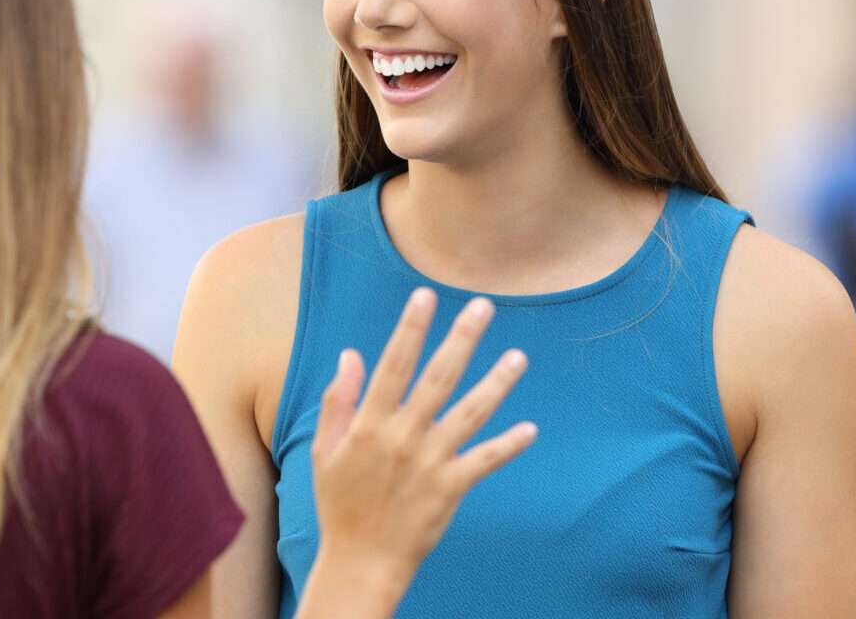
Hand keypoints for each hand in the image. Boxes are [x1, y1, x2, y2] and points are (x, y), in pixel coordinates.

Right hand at [296, 288, 536, 616]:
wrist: (360, 560)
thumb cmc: (339, 503)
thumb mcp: (325, 450)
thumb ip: (338, 400)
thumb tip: (351, 354)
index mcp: (370, 424)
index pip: (394, 364)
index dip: (411, 328)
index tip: (426, 295)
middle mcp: (402, 437)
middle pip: (438, 378)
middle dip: (461, 339)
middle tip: (484, 307)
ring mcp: (429, 462)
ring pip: (470, 414)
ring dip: (496, 384)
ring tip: (519, 358)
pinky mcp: (450, 488)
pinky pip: (484, 461)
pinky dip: (508, 445)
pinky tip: (530, 429)